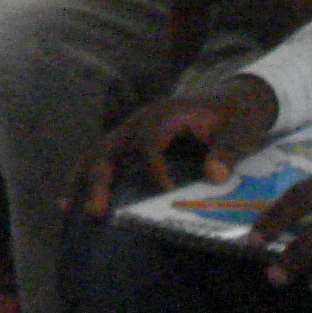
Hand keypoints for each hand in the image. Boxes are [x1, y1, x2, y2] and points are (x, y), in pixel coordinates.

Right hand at [75, 75, 279, 215]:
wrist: (232, 101)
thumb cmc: (236, 116)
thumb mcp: (242, 130)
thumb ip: (229, 150)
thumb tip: (213, 176)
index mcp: (167, 114)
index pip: (149, 140)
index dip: (154, 167)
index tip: (167, 192)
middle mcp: (140, 122)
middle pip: (109, 147)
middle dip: (99, 179)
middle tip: (96, 212)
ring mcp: (131, 133)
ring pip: (97, 154)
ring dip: (83, 182)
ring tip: (69, 212)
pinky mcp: (130, 146)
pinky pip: (101, 161)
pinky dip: (85, 181)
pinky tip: (70, 205)